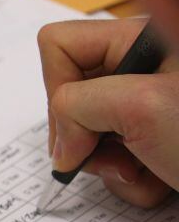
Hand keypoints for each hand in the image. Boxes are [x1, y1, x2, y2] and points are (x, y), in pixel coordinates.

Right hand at [39, 18, 178, 206]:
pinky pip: (121, 162)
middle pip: (73, 95)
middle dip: (87, 137)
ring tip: (151, 172)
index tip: (79, 129)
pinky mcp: (162, 141)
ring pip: (94, 136)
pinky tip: (165, 182)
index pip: (60, 45)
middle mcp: (146, 68)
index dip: (56, 89)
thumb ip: (77, 108)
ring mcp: (154, 107)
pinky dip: (135, 182)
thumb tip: (61, 145)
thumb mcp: (141, 107)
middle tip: (120, 154)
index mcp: (143, 39)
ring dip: (113, 167)